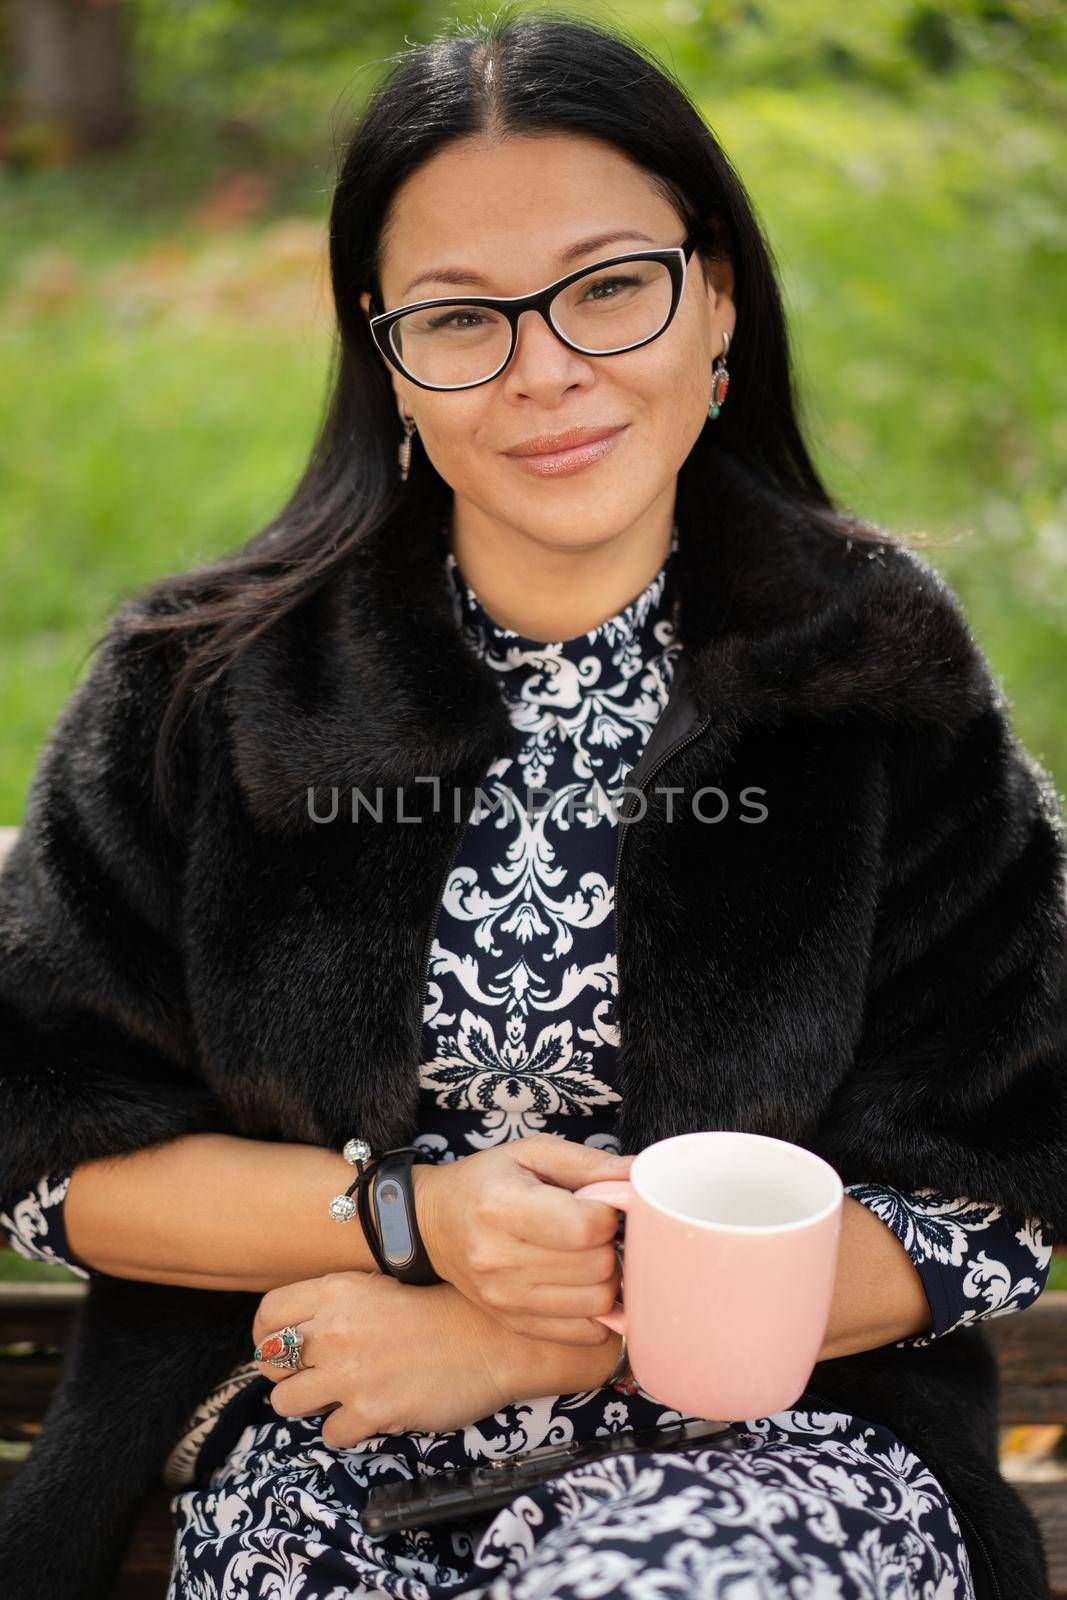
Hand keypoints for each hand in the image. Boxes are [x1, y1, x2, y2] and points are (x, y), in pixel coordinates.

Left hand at [251, 1269, 620, 1446]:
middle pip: (269, 1362)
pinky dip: (348, 1429)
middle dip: (287, 1373)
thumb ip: (337, 1306)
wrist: (491, 1339)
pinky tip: (372, 1414)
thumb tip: (298, 1333)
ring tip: (341, 1397)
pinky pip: (330, 1434)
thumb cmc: (441, 1311)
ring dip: (310, 1404)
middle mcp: (334, 1329)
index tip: (280, 1349)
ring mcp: (349, 1373)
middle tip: (314, 1377)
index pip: (267, 1315)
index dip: (266, 1336)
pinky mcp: (371, 1411)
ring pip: (286, 1403)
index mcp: (336, 1291)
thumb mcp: (381, 1288)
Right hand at [412, 1133, 635, 1345]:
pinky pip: (585, 1333)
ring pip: (597, 1302)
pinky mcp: (515, 1323)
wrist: (434, 1224)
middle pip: (597, 1267)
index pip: (584, 1228)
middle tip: (596, 1229)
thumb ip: (588, 1163)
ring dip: (608, 1277)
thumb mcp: (530, 1153)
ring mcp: (505, 1299)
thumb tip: (640, 1175)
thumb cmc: (487, 1181)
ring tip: (589, 1254)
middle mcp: (499, 1259)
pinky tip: (584, 1284)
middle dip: (610, 1244)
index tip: (600, 1204)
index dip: (608, 1214)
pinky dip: (598, 1311)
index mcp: (502, 1207)